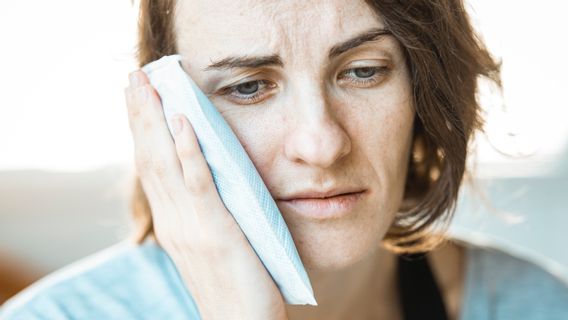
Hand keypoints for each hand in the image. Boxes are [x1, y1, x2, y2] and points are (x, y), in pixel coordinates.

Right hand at [124, 70, 287, 319]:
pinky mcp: (216, 230)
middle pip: (149, 157)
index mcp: (173, 223)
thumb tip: (205, 182)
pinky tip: (181, 121)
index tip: (136, 97)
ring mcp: (191, 225)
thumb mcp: (209, 244)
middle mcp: (174, 220)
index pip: (150, 167)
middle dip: (140, 114)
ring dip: (155, 120)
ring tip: (147, 85)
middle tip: (133, 76)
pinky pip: (198, 183)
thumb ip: (202, 213)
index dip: (141, 130)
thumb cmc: (231, 286)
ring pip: (165, 162)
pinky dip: (188, 150)